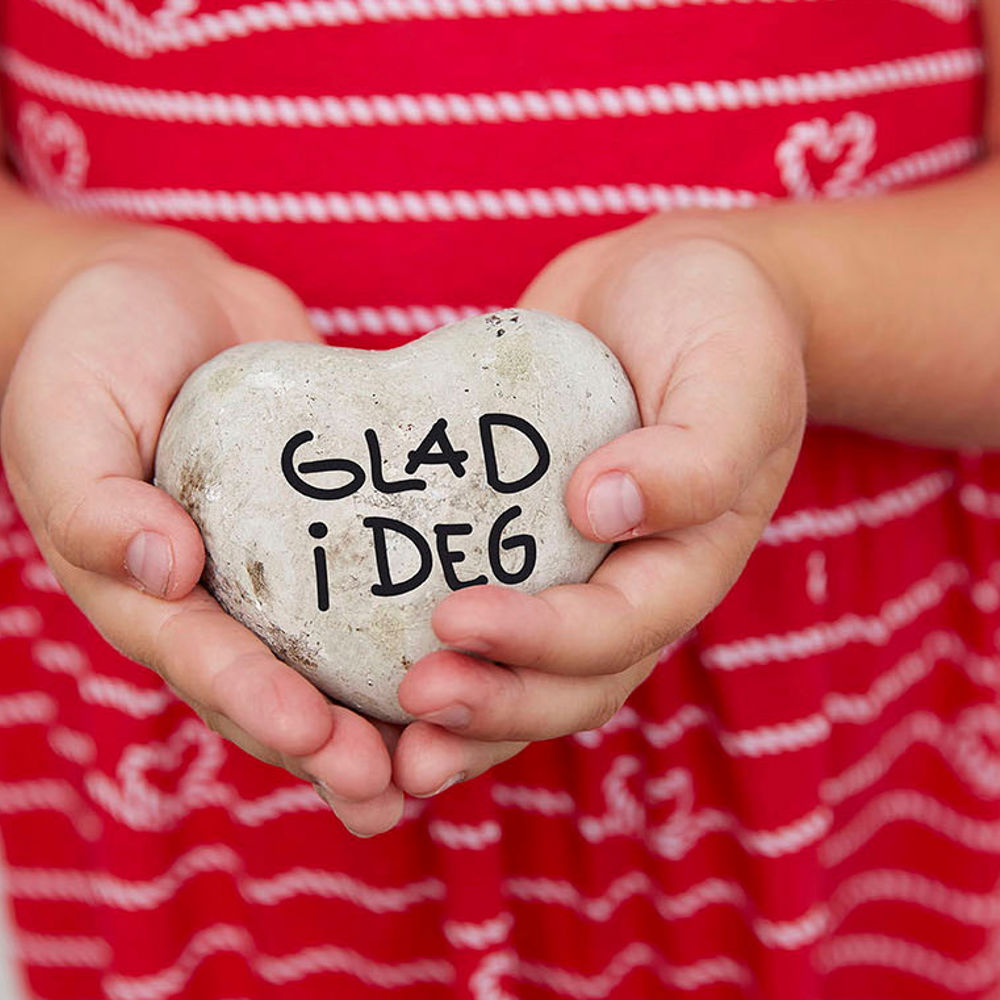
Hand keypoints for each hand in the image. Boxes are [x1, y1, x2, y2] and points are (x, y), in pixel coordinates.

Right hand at [1, 229, 404, 835]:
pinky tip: (477, 657)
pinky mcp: (338, 532)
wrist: (172, 301)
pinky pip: (376, 589)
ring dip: (382, 716)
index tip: (312, 731)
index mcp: (145, 588)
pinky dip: (417, 629)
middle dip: (329, 744)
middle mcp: (219, 598)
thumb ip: (91, 497)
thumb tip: (160, 567)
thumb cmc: (99, 353)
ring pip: (333, 661)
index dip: (253, 701)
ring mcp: (282, 572)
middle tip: (390, 782)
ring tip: (439, 763)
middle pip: (273, 690)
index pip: (200, 659)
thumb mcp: (69, 416)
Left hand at [392, 220, 806, 796]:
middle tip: (411, 698)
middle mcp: (625, 584)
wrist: (662, 290)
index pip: (616, 631)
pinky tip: (366, 672)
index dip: (539, 642)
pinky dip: (431, 653)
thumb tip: (601, 508)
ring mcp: (567, 569)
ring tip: (385, 735)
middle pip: (565, 684)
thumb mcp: (733, 375)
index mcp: (684, 562)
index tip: (456, 618)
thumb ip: (696, 450)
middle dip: (492, 704)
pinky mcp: (510, 539)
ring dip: (461, 715)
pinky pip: (476, 609)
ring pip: (520, 674)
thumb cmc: (718, 323)